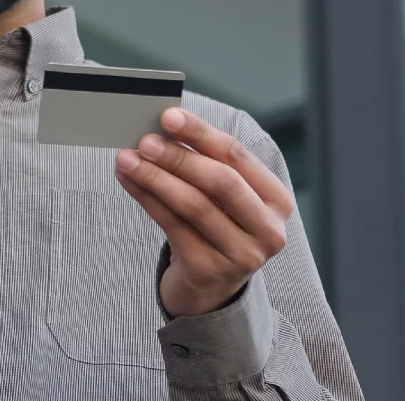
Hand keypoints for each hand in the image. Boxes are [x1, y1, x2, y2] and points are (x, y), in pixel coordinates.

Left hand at [114, 108, 293, 316]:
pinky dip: (147, 199)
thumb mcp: (223, 198)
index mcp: (277, 200)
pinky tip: (129, 181)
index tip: (168, 116)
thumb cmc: (216, 228)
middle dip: (179, 157)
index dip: (201, 133)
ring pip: (193, 205)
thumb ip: (205, 163)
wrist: (210, 288)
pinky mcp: (210, 270)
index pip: (237, 156)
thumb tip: (163, 127)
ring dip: (156, 177)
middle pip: (220, 181)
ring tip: (127, 159)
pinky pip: (173, 226)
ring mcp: (242, 255)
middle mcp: (268, 230)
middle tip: (145, 141)